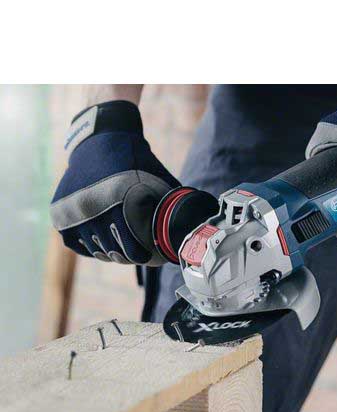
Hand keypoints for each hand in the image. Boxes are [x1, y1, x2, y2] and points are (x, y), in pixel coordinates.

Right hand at [50, 100, 180, 264]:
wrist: (101, 139)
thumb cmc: (137, 162)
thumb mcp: (159, 182)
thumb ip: (171, 208)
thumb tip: (187, 231)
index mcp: (118, 202)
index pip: (131, 250)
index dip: (142, 256)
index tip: (147, 255)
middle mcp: (91, 209)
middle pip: (113, 252)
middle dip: (127, 255)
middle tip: (135, 252)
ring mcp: (72, 212)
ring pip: (95, 249)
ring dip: (109, 251)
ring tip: (120, 246)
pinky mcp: (59, 213)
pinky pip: (76, 243)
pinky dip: (90, 245)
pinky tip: (103, 240)